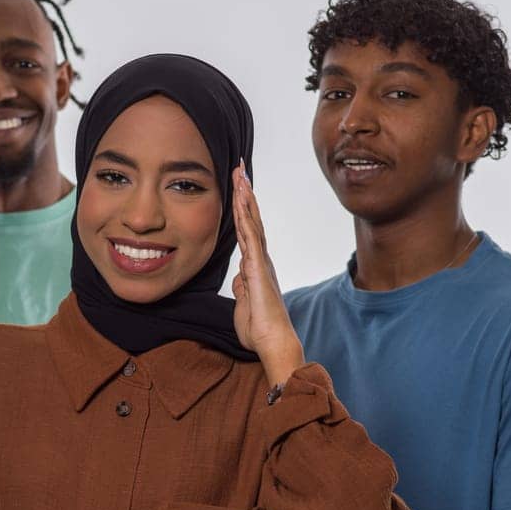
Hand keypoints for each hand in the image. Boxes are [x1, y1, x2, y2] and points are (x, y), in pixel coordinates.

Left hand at [229, 163, 303, 385]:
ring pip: (252, 221)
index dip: (242, 209)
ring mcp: (260, 261)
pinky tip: (242, 198)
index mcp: (255, 267)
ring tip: (241, 173)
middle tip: (240, 168)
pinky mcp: (258, 267)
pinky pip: (251, 235)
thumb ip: (242, 288)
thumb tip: (239, 279)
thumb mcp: (244, 304)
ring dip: (245, 197)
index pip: (248, 231)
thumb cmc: (260, 328)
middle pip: (251, 219)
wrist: (272, 341)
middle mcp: (260, 259)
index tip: (238, 187)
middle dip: (245, 193)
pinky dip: (246, 215)